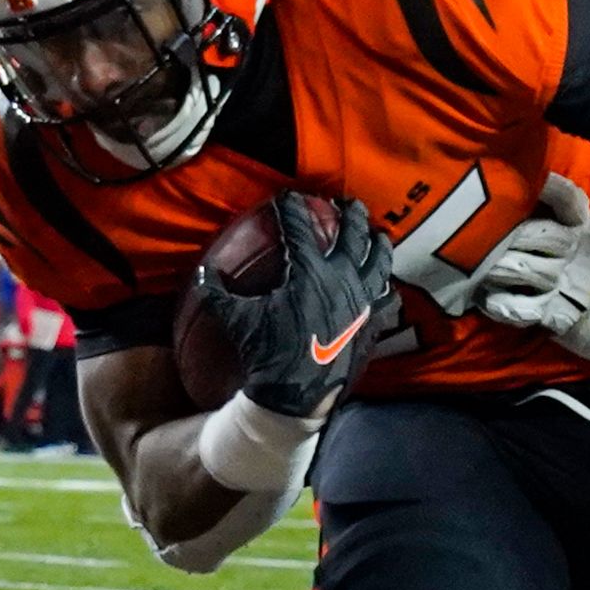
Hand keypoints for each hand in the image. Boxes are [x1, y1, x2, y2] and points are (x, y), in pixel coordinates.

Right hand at [199, 200, 393, 420]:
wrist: (296, 393)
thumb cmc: (266, 352)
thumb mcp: (237, 320)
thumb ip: (217, 292)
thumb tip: (201, 273)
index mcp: (309, 271)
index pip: (301, 227)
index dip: (293, 208)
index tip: (289, 196)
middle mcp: (342, 280)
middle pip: (354, 235)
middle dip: (353, 215)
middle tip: (350, 204)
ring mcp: (362, 301)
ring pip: (380, 263)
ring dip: (379, 245)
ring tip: (379, 235)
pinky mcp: (372, 324)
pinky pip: (388, 300)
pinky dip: (388, 290)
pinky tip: (388, 287)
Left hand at [463, 176, 589, 323]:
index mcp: (584, 229)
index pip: (567, 198)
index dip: (547, 185)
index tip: (529, 178)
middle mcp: (571, 254)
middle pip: (529, 233)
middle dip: (503, 231)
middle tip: (475, 227)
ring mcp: (559, 286)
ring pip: (514, 268)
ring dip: (491, 265)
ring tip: (472, 262)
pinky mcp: (549, 315)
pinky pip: (514, 307)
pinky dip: (496, 303)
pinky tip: (485, 297)